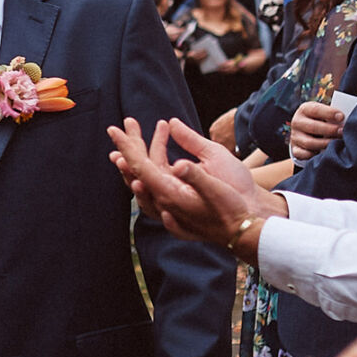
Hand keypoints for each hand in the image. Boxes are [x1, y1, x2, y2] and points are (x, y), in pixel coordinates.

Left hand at [107, 116, 273, 249]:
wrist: (243, 234)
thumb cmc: (232, 209)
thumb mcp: (216, 190)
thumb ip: (196, 176)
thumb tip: (178, 164)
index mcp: (169, 194)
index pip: (139, 166)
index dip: (126, 145)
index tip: (113, 128)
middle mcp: (164, 202)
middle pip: (138, 170)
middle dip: (132, 145)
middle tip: (128, 123)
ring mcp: (169, 207)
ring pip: (146, 180)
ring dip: (142, 157)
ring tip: (140, 139)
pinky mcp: (178, 210)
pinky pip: (157, 189)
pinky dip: (153, 171)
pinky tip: (160, 163)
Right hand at [288, 99, 343, 160]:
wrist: (305, 132)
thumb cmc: (320, 120)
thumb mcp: (323, 113)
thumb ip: (332, 116)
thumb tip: (345, 120)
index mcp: (305, 109)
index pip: (316, 110)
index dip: (329, 113)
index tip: (342, 117)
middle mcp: (297, 122)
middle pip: (313, 127)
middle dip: (330, 130)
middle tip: (342, 132)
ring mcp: (295, 136)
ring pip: (309, 143)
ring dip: (325, 144)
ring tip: (337, 144)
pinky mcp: (295, 149)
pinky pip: (303, 154)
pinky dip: (313, 155)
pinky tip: (324, 153)